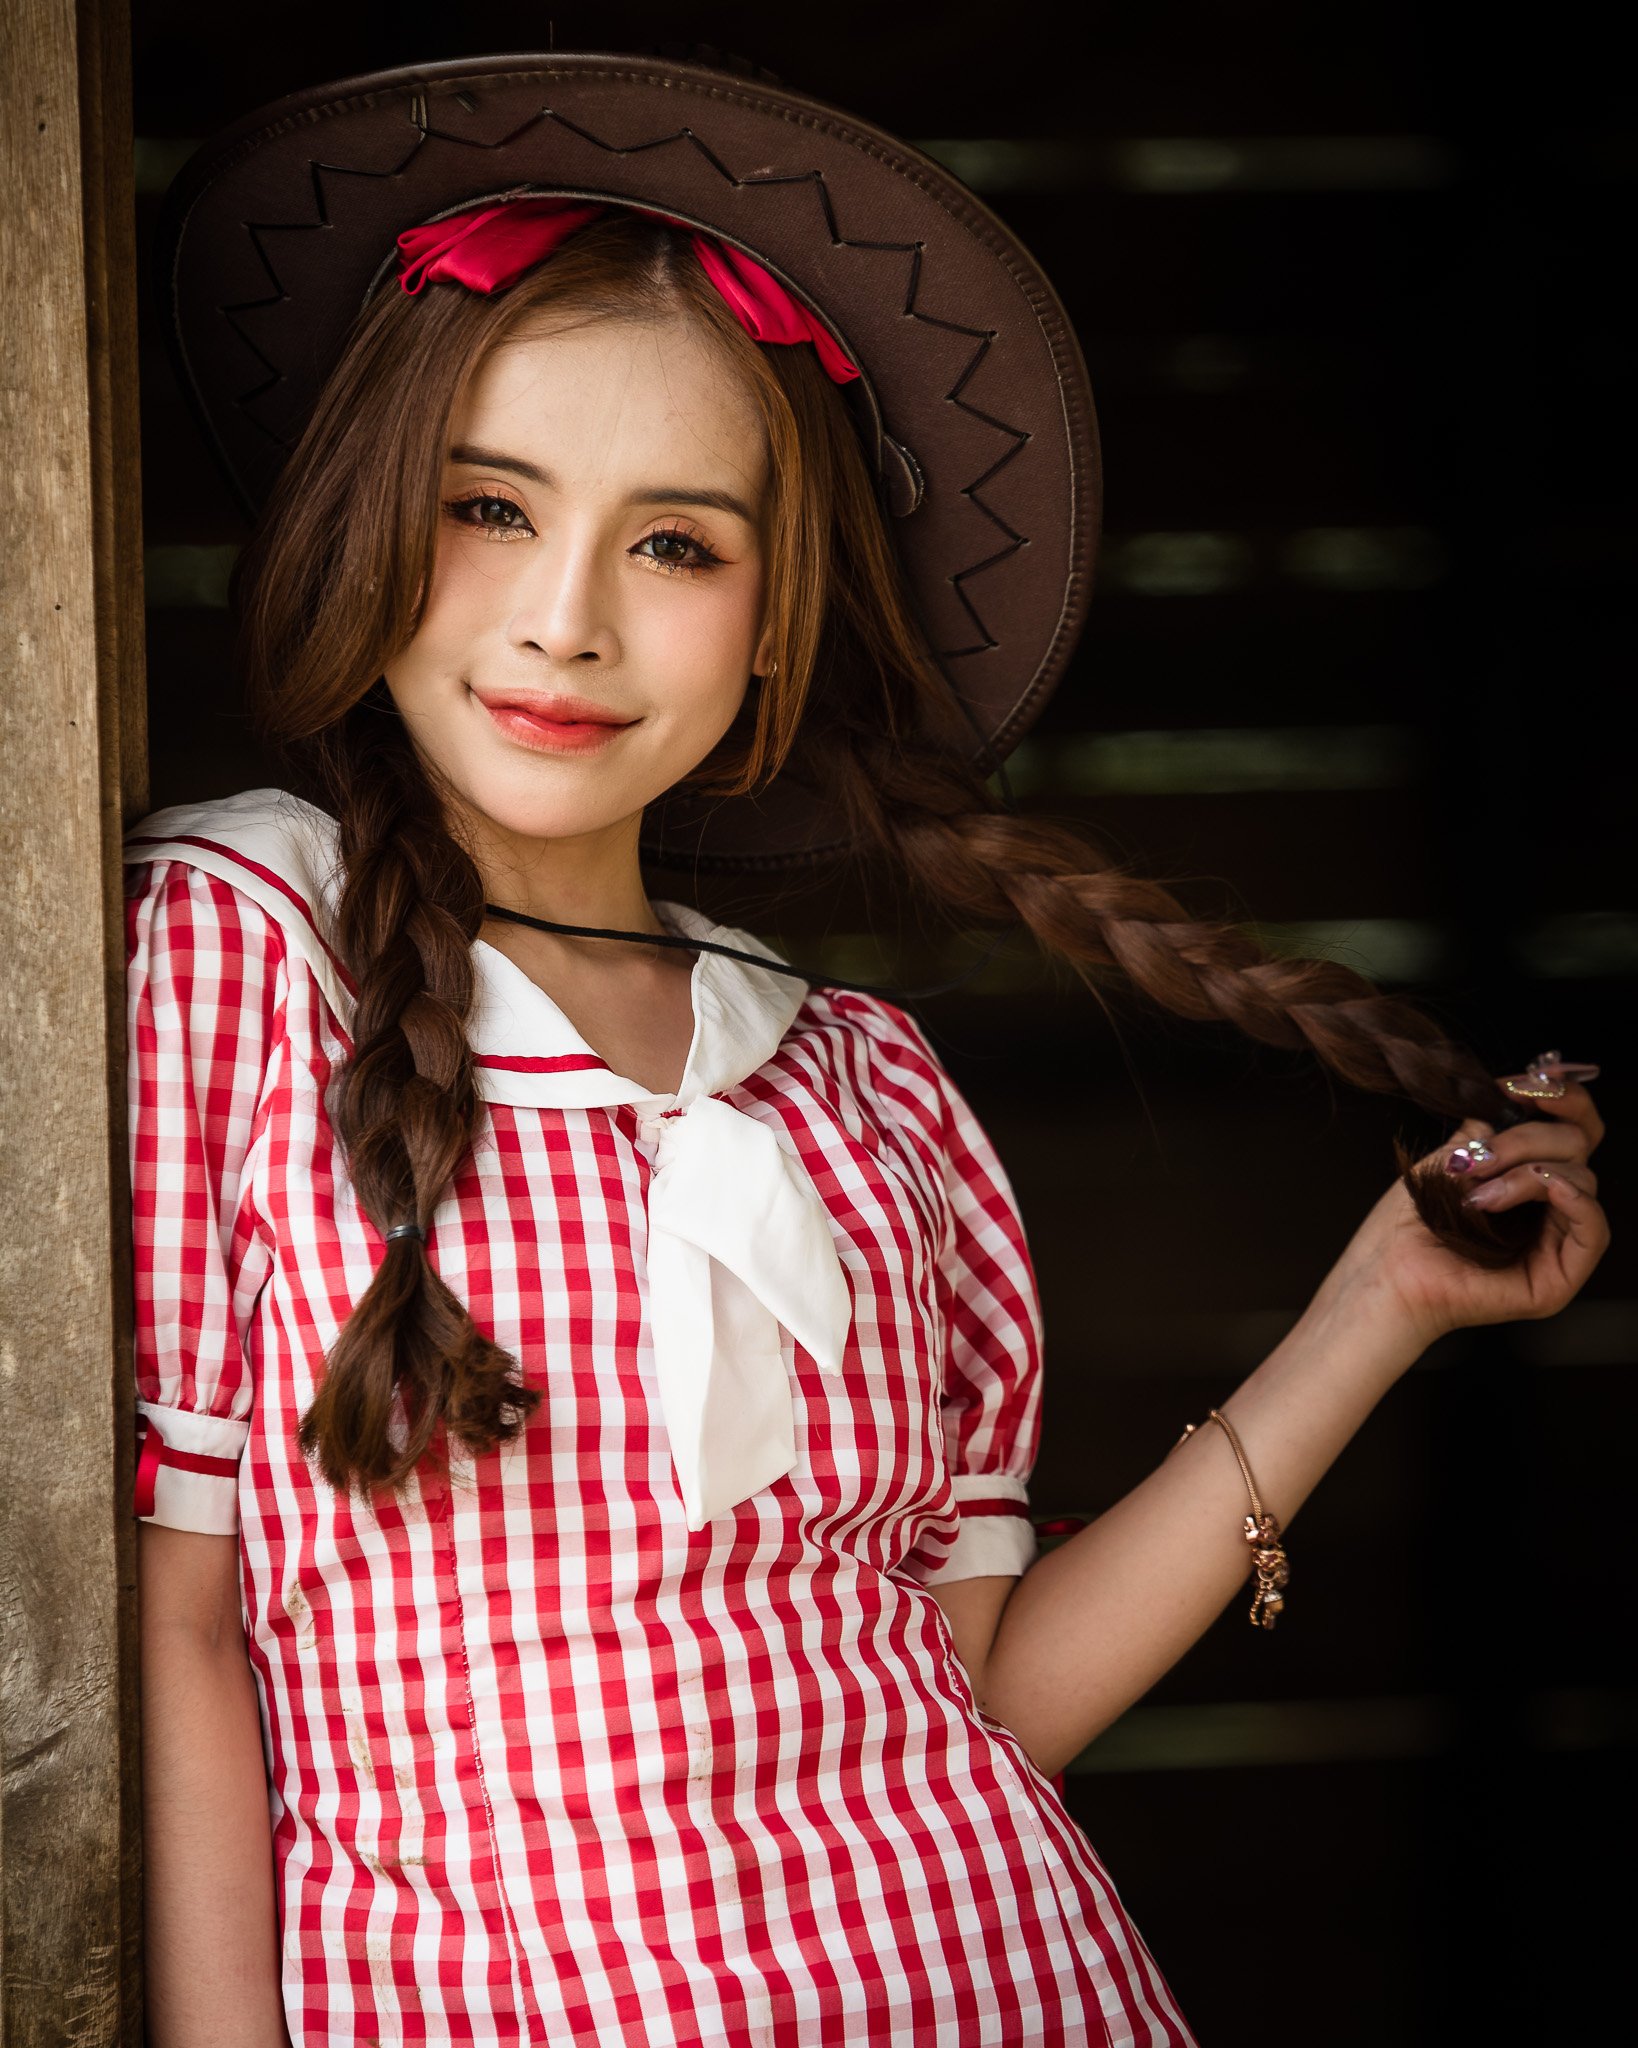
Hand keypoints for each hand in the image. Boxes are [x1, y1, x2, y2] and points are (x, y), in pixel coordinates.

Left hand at [1319, 1053, 1610, 1351]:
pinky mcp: (1559, 1278)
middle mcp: (1548, 1211)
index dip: (1557, 1096)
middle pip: (1577, 1146)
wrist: (1383, 1275)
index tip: (1519, 1083)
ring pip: (1582, 1178)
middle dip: (1525, 1138)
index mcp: (1527, 1181)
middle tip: (1477, 1156)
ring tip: (1476, 1190)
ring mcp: (1557, 1245)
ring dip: (1527, 1171)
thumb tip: (1504, 1106)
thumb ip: (1485, 1134)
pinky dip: (1569, 1198)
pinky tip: (1533, 1192)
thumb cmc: (1405, 1228)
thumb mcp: (1447, 1161)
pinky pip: (1595, 1229)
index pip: (1570, 1128)